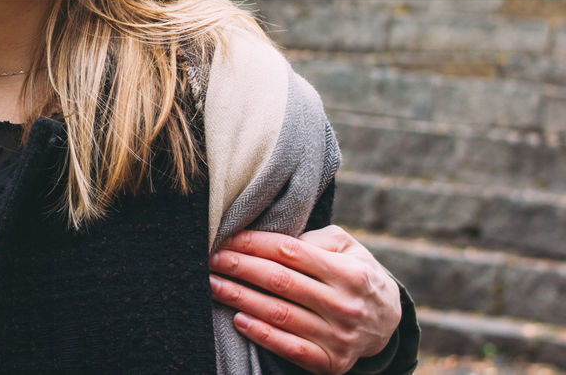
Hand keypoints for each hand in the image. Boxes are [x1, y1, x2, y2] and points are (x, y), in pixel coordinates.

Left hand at [209, 226, 400, 374]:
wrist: (389, 322)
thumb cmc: (357, 274)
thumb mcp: (347, 248)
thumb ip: (314, 239)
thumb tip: (271, 240)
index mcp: (350, 273)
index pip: (291, 252)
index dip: (254, 243)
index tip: (227, 238)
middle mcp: (346, 305)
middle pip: (280, 281)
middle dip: (240, 267)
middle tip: (212, 258)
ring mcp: (339, 337)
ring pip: (279, 314)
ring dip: (240, 298)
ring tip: (213, 284)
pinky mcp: (332, 362)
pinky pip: (290, 348)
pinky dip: (262, 334)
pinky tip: (238, 319)